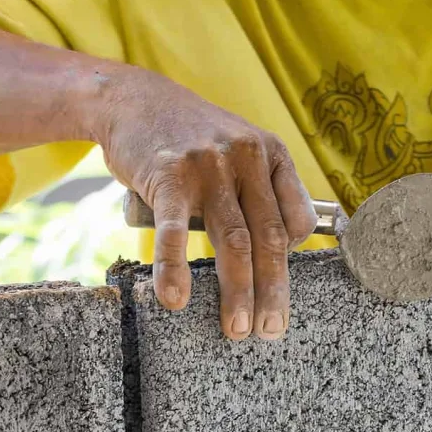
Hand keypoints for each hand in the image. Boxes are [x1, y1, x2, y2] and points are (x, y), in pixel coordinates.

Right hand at [94, 68, 316, 338]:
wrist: (134, 99)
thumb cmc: (193, 138)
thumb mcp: (241, 149)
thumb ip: (262, 191)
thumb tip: (282, 250)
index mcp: (271, 155)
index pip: (297, 219)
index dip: (293, 258)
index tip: (278, 287)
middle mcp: (247, 158)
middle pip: (269, 239)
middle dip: (272, 292)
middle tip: (270, 332)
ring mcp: (209, 166)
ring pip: (233, 241)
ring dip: (238, 293)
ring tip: (237, 330)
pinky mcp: (168, 176)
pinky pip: (175, 231)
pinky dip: (175, 268)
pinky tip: (176, 298)